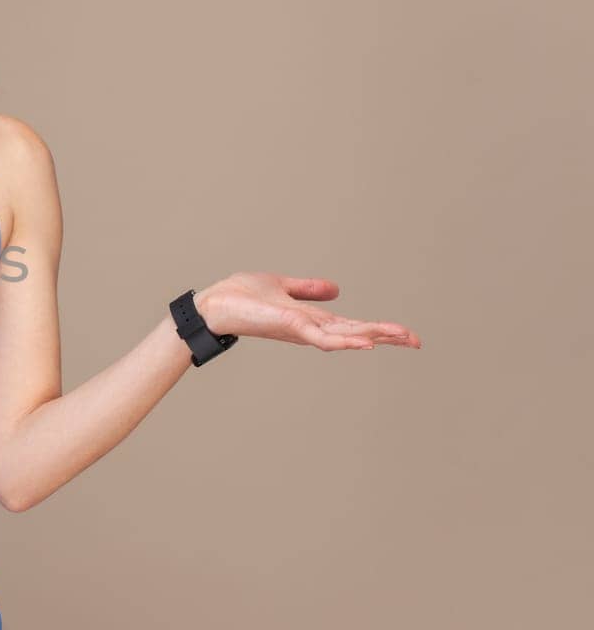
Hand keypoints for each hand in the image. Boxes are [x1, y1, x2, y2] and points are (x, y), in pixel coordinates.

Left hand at [195, 272, 420, 351]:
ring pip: (345, 336)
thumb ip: (308, 289)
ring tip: (402, 338)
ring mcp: (301, 329)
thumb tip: (336, 289)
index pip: (351, 325)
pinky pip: (322, 337)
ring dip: (374, 336)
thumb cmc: (240, 296)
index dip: (378, 329)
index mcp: (311, 318)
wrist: (213, 304)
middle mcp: (310, 327)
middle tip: (416, 340)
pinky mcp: (290, 327)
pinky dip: (344, 340)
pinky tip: (365, 343)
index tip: (406, 334)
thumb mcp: (282, 286)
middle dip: (386, 335)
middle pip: (356, 332)